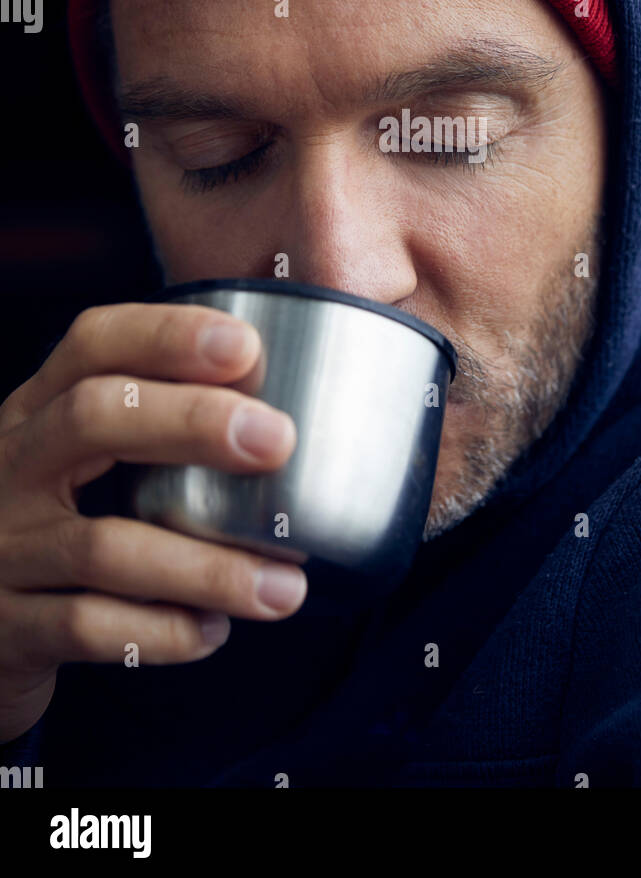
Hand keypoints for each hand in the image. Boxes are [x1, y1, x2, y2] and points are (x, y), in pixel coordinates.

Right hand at [0, 302, 304, 743]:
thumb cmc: (53, 524)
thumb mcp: (81, 459)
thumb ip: (159, 427)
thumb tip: (285, 418)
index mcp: (38, 409)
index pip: (92, 344)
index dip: (166, 335)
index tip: (244, 346)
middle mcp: (11, 465)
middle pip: (91, 416)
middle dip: (191, 421)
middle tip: (277, 440)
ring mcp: (2, 547)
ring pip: (103, 545)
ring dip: (206, 567)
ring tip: (282, 585)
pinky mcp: (6, 627)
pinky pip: (86, 628)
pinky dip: (160, 632)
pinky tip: (212, 631)